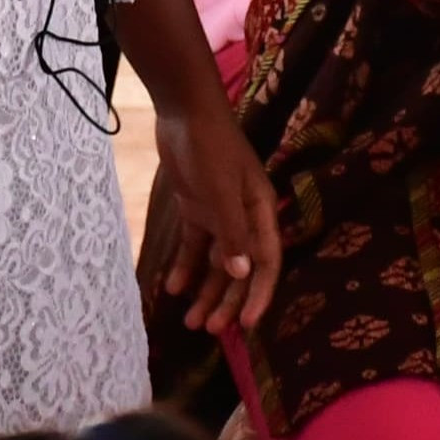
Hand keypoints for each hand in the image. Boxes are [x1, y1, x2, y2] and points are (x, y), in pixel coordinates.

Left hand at [139, 98, 278, 339]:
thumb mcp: (220, 191)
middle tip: (209, 330)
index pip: (267, 263)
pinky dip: (186, 267)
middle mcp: (244, 216)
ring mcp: (219, 212)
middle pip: (240, 269)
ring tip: (190, 321)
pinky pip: (195, 245)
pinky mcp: (197, 206)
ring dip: (206, 291)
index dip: (259, 296)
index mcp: (260, 212)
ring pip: (217, 262)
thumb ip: (231, 232)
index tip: (247, 327)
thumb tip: (242, 275)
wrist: (183, 109)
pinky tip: (172, 288)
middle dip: (228, 301)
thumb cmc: (209, 147)